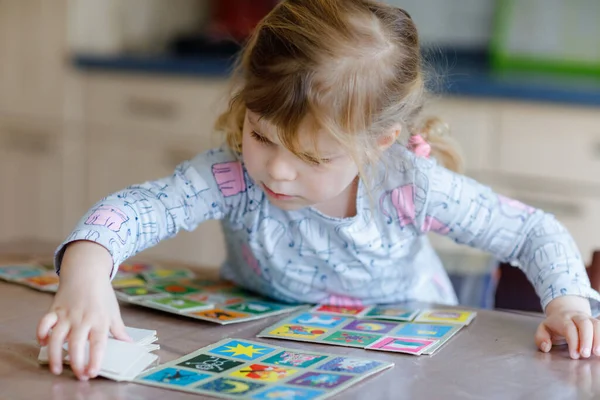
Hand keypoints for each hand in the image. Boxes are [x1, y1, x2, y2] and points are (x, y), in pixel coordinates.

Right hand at [36, 241, 131, 379]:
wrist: (86, 272)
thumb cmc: (102, 293)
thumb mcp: (113, 311)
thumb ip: (119, 330)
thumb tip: (129, 344)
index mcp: (99, 320)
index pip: (98, 343)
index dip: (95, 359)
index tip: (92, 373)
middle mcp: (82, 318)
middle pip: (76, 344)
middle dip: (76, 362)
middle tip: (78, 377)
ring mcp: (67, 314)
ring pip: (57, 337)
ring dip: (55, 354)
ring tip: (57, 369)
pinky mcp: (54, 309)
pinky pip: (44, 322)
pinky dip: (41, 333)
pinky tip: (42, 343)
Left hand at [536, 295, 599, 358]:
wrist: (565, 311)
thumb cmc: (555, 325)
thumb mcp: (543, 329)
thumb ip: (541, 338)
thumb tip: (545, 347)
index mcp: (562, 318)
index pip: (569, 328)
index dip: (573, 342)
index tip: (574, 356)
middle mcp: (577, 316)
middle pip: (585, 324)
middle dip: (586, 340)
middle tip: (585, 355)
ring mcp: (588, 318)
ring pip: (596, 324)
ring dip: (598, 339)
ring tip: (597, 353)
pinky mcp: (595, 322)